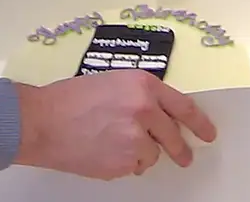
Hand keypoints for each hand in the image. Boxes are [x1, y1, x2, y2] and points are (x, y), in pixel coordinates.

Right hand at [15, 70, 216, 177]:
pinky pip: (133, 167)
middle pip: (174, 136)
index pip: (184, 106)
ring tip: (112, 143)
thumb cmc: (69, 98)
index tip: (208, 133)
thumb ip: (140, 95)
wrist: (42, 120)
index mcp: (143, 85)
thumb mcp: (112, 82)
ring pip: (152, 154)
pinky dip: (123, 163)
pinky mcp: (123, 161)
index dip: (199, 122)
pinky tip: (103, 151)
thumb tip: (160, 115)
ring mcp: (135, 138)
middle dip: (180, 150)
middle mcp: (144, 110)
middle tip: (184, 156)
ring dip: (140, 153)